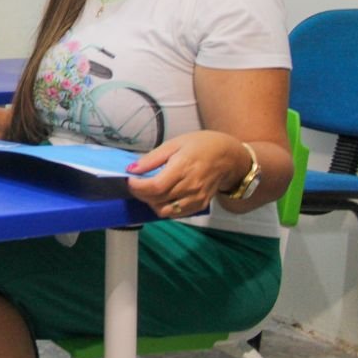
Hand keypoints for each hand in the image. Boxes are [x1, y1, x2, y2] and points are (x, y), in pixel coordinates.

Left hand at [126, 130, 249, 218]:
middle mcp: (190, 187)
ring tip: (149, 190)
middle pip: (157, 200)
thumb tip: (132, 169)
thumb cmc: (200, 145)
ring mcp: (196, 199)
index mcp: (182, 168)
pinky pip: (176, 214)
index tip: (129, 179)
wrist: (229, 157)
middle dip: (140, 194)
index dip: (137, 187)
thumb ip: (152, 158)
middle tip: (136, 183)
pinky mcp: (200, 205)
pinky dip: (164, 207)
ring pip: (165, 211)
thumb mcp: (174, 144)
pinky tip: (162, 196)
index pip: (155, 187)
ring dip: (151, 203)